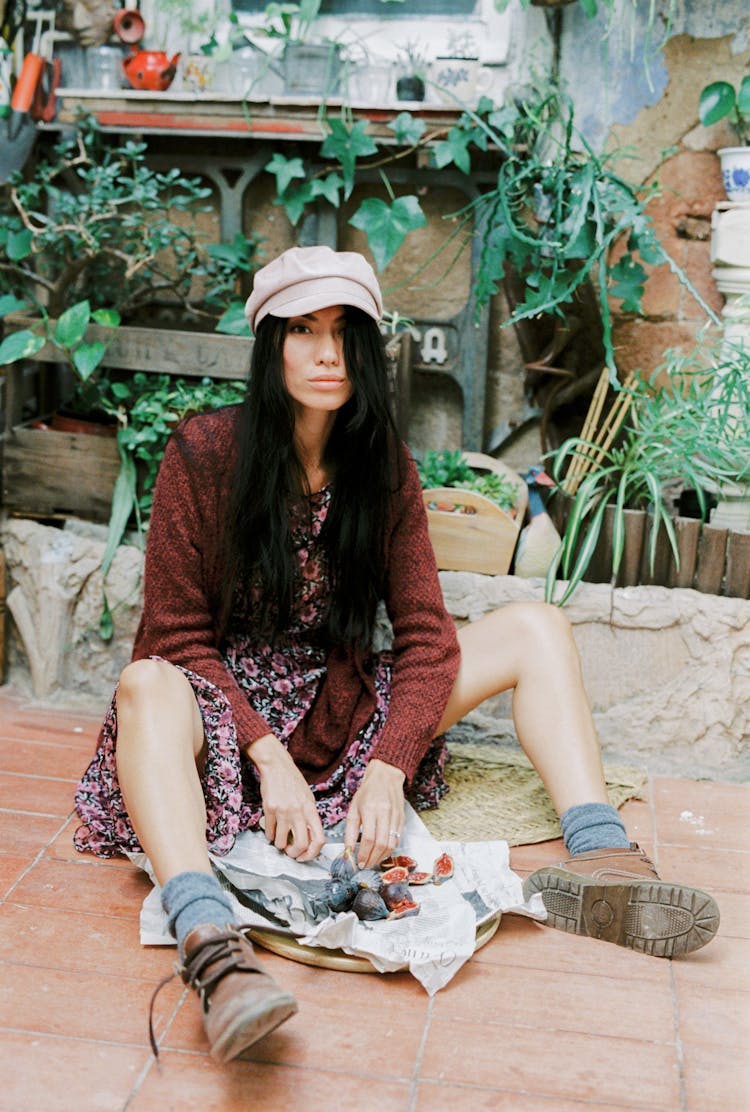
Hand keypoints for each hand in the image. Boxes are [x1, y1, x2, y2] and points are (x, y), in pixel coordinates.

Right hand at [245, 733, 325, 862]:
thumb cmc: (293, 783)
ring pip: (281, 842)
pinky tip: (272, 831)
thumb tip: (308, 839)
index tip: (305, 855)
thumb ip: (309, 817)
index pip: (319, 838)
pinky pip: (270, 833)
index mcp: (311, 809)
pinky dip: (270, 836)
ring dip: (280, 845)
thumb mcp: (308, 798)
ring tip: (280, 839)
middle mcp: (299, 811)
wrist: (277, 767)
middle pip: (301, 844)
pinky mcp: (270, 809)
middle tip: (291, 852)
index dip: (313, 853)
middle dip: (295, 854)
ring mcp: (284, 811)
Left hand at [344, 758, 405, 869]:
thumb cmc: (367, 793)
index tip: (359, 863)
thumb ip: (351, 831)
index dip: (364, 854)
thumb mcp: (353, 809)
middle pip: (382, 844)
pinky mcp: (402, 820)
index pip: (369, 838)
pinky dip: (389, 850)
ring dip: (382, 857)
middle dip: (373, 859)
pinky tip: (381, 853)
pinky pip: (398, 840)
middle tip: (365, 866)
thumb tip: (348, 850)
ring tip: (372, 861)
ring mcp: (396, 817)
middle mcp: (385, 813)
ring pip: (392, 844)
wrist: (386, 777)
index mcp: (370, 809)